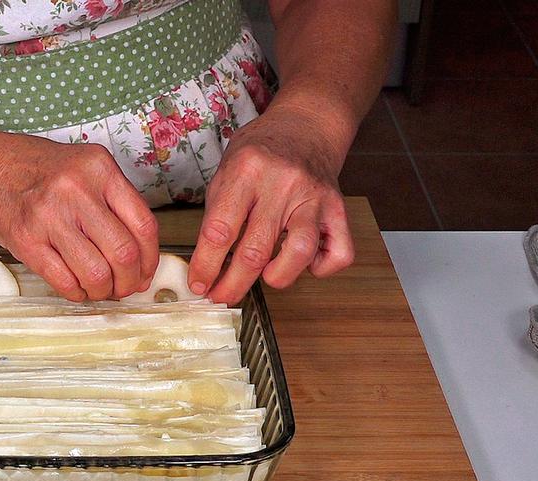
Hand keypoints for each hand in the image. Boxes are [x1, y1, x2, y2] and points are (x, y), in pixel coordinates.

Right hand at [0, 134, 159, 301]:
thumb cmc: (36, 170)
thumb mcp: (82, 168)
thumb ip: (112, 201)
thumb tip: (140, 257)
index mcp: (98, 168)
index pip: (143, 224)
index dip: (151, 259)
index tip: (146, 272)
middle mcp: (76, 189)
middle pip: (123, 253)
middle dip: (129, 281)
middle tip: (125, 288)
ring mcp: (48, 216)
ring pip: (95, 272)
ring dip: (102, 291)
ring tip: (99, 290)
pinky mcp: (26, 240)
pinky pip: (63, 280)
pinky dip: (76, 293)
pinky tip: (77, 289)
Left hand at [188, 104, 354, 304]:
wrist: (306, 125)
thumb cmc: (260, 152)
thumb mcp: (226, 170)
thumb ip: (217, 213)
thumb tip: (204, 264)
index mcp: (246, 171)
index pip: (219, 230)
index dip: (206, 266)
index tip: (199, 285)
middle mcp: (282, 183)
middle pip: (255, 250)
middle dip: (233, 284)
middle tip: (222, 297)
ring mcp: (314, 197)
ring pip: (300, 252)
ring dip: (278, 276)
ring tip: (265, 278)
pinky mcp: (338, 209)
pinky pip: (339, 252)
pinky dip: (321, 268)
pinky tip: (304, 264)